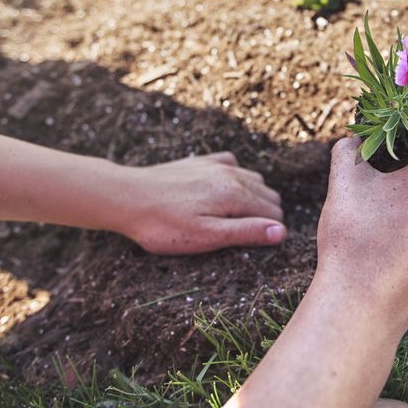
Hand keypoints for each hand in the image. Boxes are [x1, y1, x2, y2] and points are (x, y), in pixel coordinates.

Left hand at [113, 152, 285, 253]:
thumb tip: (281, 232)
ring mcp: (216, 164)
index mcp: (236, 194)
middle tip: (244, 235)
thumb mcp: (206, 237)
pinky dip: (237, 177)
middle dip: (265, 215)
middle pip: (268, 195)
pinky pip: (233, 164)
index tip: (254, 246)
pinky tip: (223, 191)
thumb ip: (246, 232)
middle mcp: (231, 174)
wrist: (126, 197)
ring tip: (236, 218)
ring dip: (254, 197)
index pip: (274, 213)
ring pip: (254, 179)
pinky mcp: (201, 161)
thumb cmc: (164, 225)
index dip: (269, 232)